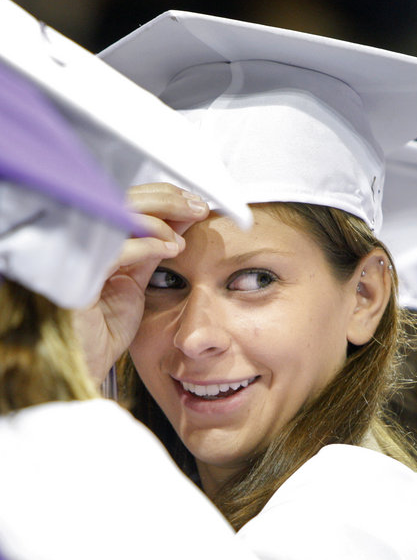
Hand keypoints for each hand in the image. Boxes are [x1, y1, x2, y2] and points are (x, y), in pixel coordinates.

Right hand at [73, 183, 209, 384]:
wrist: (86, 365)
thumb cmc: (105, 330)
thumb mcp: (137, 280)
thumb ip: (154, 249)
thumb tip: (182, 219)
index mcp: (94, 240)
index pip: (125, 201)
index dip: (162, 195)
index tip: (194, 200)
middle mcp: (81, 242)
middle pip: (120, 201)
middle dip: (166, 198)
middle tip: (197, 205)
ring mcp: (75, 256)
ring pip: (116, 216)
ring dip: (160, 218)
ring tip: (187, 229)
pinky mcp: (78, 278)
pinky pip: (116, 250)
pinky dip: (149, 244)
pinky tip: (172, 249)